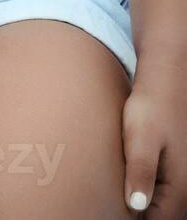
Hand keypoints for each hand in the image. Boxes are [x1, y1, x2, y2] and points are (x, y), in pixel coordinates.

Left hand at [122, 51, 186, 215]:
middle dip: (139, 218)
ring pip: (163, 207)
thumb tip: (136, 206)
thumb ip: (140, 171)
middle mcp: (185, 186)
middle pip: (163, 217)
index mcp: (179, 185)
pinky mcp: (173, 168)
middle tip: (105, 213)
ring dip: (143, 210)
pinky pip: (162, 194)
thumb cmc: (153, 105)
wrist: (166, 79)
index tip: (107, 218)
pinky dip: (147, 198)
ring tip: (114, 208)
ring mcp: (181, 177)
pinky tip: (128, 195)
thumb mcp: (142, 137)